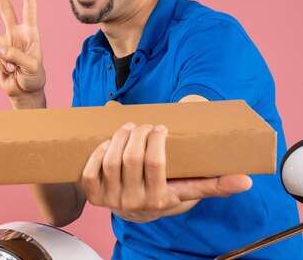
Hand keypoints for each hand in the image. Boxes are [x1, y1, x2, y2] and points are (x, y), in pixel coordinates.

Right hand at [0, 0, 45, 108]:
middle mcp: (16, 34)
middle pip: (6, 10)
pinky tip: (7, 71)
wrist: (24, 91)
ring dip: (5, 57)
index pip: (29, 10)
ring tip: (14, 68)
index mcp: (30, 33)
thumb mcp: (32, 67)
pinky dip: (0, 65)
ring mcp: (4, 43)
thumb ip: (15, 55)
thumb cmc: (34, 77)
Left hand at [80, 123, 252, 222]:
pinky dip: (97, 154)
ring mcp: (112, 200)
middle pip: (130, 158)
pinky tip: (107, 143)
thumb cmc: (166, 192)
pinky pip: (89, 173)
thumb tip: (246, 181)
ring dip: (118, 138)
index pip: (155, 163)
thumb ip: (215, 184)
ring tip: (128, 128)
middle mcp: (134, 202)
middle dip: (137, 134)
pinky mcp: (94, 196)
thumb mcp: (189, 189)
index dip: (155, 140)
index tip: (161, 128)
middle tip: (144, 124)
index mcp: (159, 199)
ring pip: (111, 162)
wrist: (138, 212)